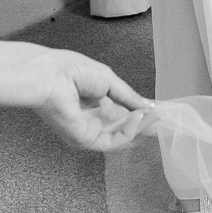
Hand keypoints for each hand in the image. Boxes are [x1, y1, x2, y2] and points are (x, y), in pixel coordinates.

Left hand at [33, 51, 153, 152]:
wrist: (50, 76)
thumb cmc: (73, 71)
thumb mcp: (109, 80)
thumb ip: (128, 96)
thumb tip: (147, 106)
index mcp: (97, 102)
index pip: (123, 113)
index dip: (141, 112)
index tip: (158, 112)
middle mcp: (93, 119)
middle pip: (123, 127)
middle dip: (143, 124)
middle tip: (160, 119)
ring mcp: (89, 131)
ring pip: (120, 137)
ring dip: (139, 128)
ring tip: (152, 117)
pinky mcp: (85, 140)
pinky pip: (112, 141)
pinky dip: (128, 132)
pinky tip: (138, 118)